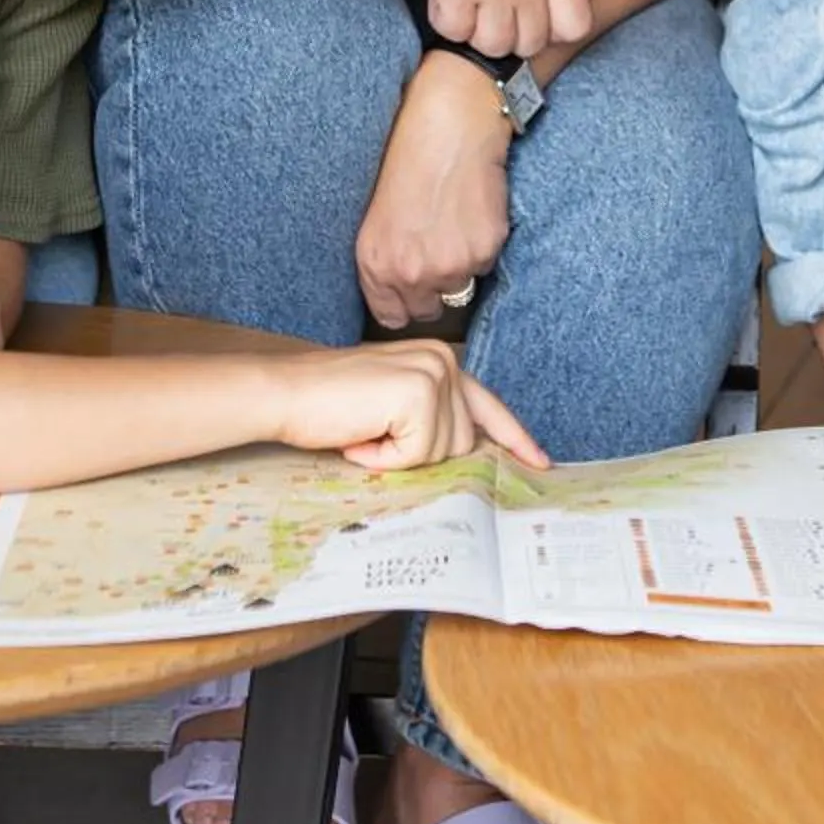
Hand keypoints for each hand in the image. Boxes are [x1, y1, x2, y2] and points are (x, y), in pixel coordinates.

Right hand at [267, 340, 548, 469]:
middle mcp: (444, 362)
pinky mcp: (417, 395)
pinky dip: (385, 459)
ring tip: (362, 432)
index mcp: (440, 361)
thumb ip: (430, 417)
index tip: (538, 462)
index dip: (514, 437)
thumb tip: (469, 454)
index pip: (488, 406)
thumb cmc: (328, 404)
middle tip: (372, 436)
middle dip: (419, 454)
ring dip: (397, 457)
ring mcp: (433, 376)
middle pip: (463, 442)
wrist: (285, 392)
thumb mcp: (390, 406)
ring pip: (442, 452)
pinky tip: (358, 437)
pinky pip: (417, 456)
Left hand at [355, 55, 514, 329]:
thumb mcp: (377, 216)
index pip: (392, 317)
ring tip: (456, 223)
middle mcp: (409, 274)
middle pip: (430, 310)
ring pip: (461, 288)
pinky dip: (484, 245)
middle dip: (435, 287)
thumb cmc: (409, 162)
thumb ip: (386, 261)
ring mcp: (448, 266)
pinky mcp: (483, 252)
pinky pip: (486, 266)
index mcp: (375, 264)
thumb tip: (402, 291)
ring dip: (462, 264)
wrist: (449, 127)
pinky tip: (474, 213)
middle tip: (440, 249)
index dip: (405, 302)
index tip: (414, 286)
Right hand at [381, 0, 593, 58]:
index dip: (551, 31)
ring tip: (463, 3)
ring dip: (473, 31)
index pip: (576, 23)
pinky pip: (453, 29)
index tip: (528, 20)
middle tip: (486, 13)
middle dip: (506, 35)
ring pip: (491, 44)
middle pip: (530, 42)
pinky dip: (443, 18)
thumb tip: (554, 2)